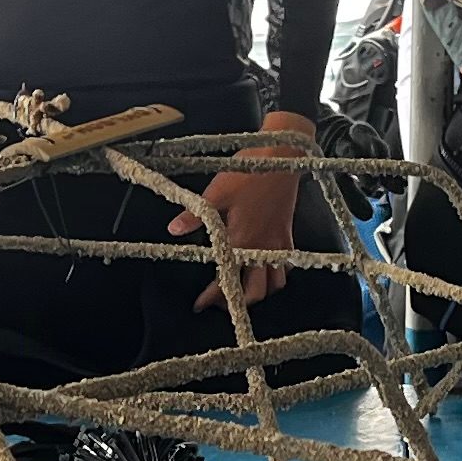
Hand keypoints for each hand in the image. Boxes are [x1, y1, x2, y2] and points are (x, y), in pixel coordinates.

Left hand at [172, 113, 317, 309]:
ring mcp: (278, 242)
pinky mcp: (288, 233)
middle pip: (256, 291)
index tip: (200, 305)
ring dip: (261, 291)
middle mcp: (262, 247)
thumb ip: (196, 215)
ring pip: (276, 282)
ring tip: (245, 289)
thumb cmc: (250, 171)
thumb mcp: (217, 191)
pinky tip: (267, 269)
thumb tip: (173, 230)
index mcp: (242, 239)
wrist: (284, 155)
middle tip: (222, 300)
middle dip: (238, 301)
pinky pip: (286, 264)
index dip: (212, 296)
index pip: (226, 278)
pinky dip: (278, 274)